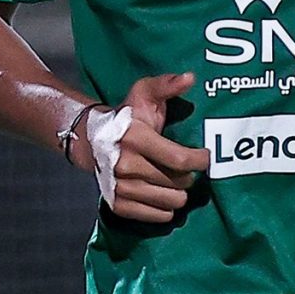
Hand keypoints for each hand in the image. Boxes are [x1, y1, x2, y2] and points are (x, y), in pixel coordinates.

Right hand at [83, 72, 210, 222]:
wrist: (90, 140)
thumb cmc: (126, 116)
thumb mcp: (144, 94)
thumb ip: (166, 85)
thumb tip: (189, 78)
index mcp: (136, 138)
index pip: (180, 159)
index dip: (200, 160)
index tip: (205, 157)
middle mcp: (126, 165)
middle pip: (178, 182)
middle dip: (189, 176)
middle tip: (186, 168)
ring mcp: (120, 187)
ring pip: (170, 201)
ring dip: (179, 193)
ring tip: (176, 182)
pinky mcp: (117, 204)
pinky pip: (154, 216)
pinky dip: (164, 210)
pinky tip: (166, 197)